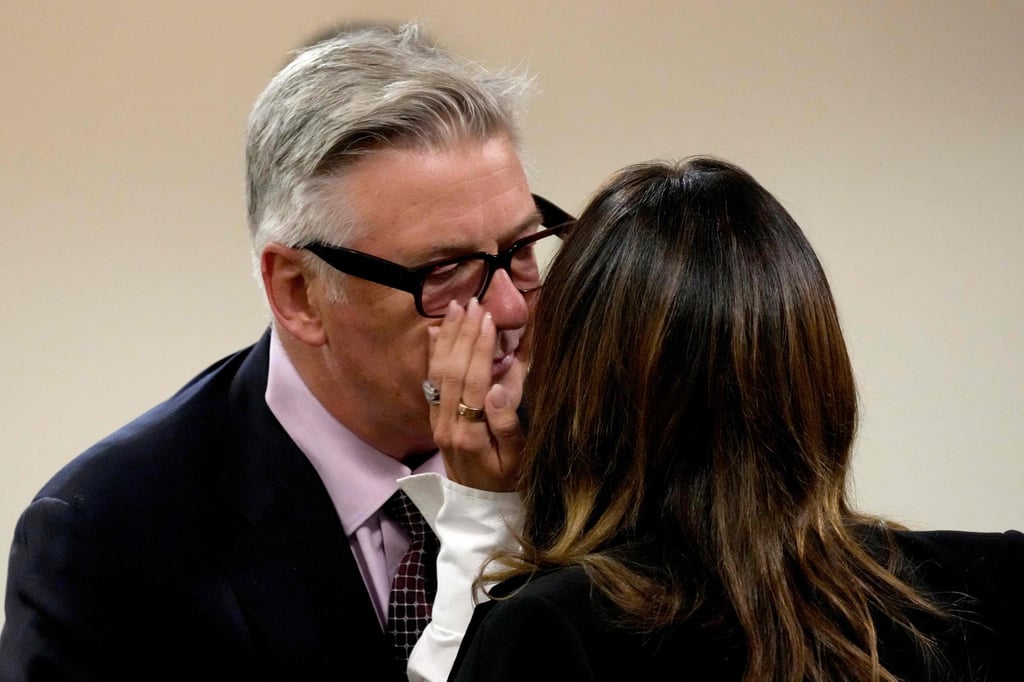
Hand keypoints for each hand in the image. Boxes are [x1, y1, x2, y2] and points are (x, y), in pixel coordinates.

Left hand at [427, 298, 524, 490]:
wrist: (479, 508)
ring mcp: (437, 421)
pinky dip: (433, 354)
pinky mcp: (434, 419)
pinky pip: (430, 382)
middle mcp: (447, 425)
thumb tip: (498, 388)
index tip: (488, 319)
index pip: (473, 380)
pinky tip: (436, 332)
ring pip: (437, 372)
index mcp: (469, 433)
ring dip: (446, 337)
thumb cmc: (508, 482)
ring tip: (454, 307)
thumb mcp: (519, 460)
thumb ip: (508, 425)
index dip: (480, 348)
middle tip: (473, 302)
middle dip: (463, 334)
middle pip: (452, 370)